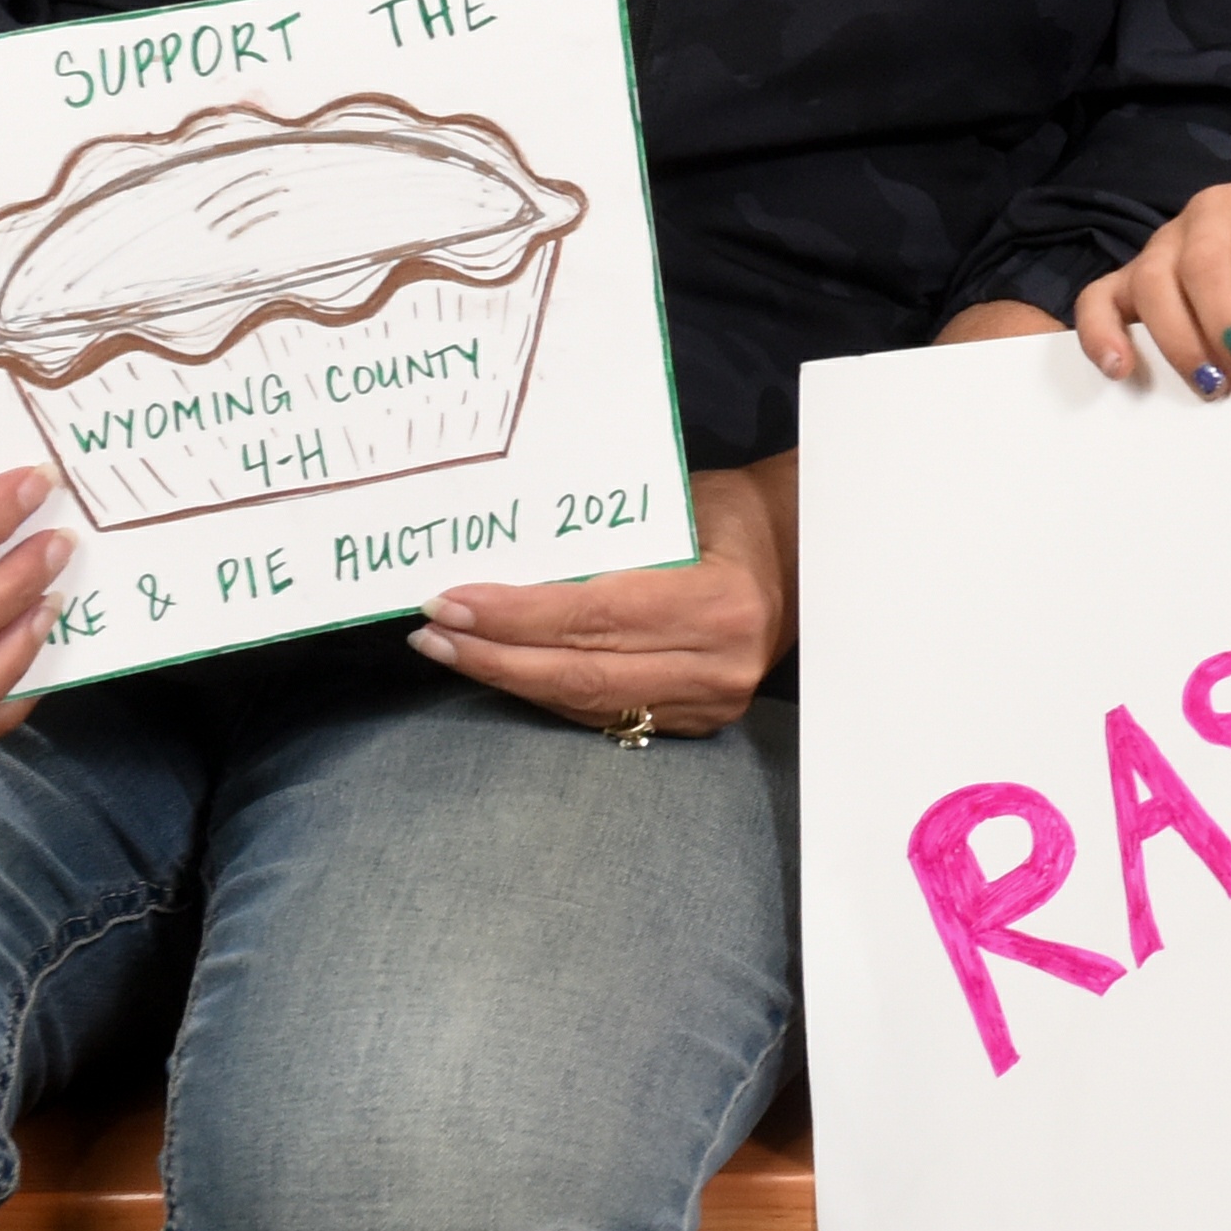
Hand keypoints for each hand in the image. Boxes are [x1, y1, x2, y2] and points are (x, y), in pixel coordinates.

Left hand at [421, 461, 787, 738]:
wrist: (800, 557)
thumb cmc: (726, 517)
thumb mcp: (671, 509)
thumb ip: (602, 541)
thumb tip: (501, 559)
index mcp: (717, 603)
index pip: (594, 617)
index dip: (515, 616)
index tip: (449, 603)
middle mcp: (718, 664)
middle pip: (580, 672)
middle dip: (494, 655)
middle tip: (431, 635)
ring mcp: (711, 701)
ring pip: (586, 702)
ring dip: (511, 679)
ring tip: (451, 653)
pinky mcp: (699, 721)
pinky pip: (605, 714)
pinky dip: (547, 694)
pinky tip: (505, 671)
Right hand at [1075, 177, 1230, 396]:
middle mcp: (1211, 212)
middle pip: (1203, 265)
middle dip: (1229, 331)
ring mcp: (1164, 241)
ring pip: (1153, 281)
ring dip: (1181, 342)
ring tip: (1213, 386)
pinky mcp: (1130, 276)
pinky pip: (1099, 297)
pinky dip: (1101, 333)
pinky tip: (1120, 368)